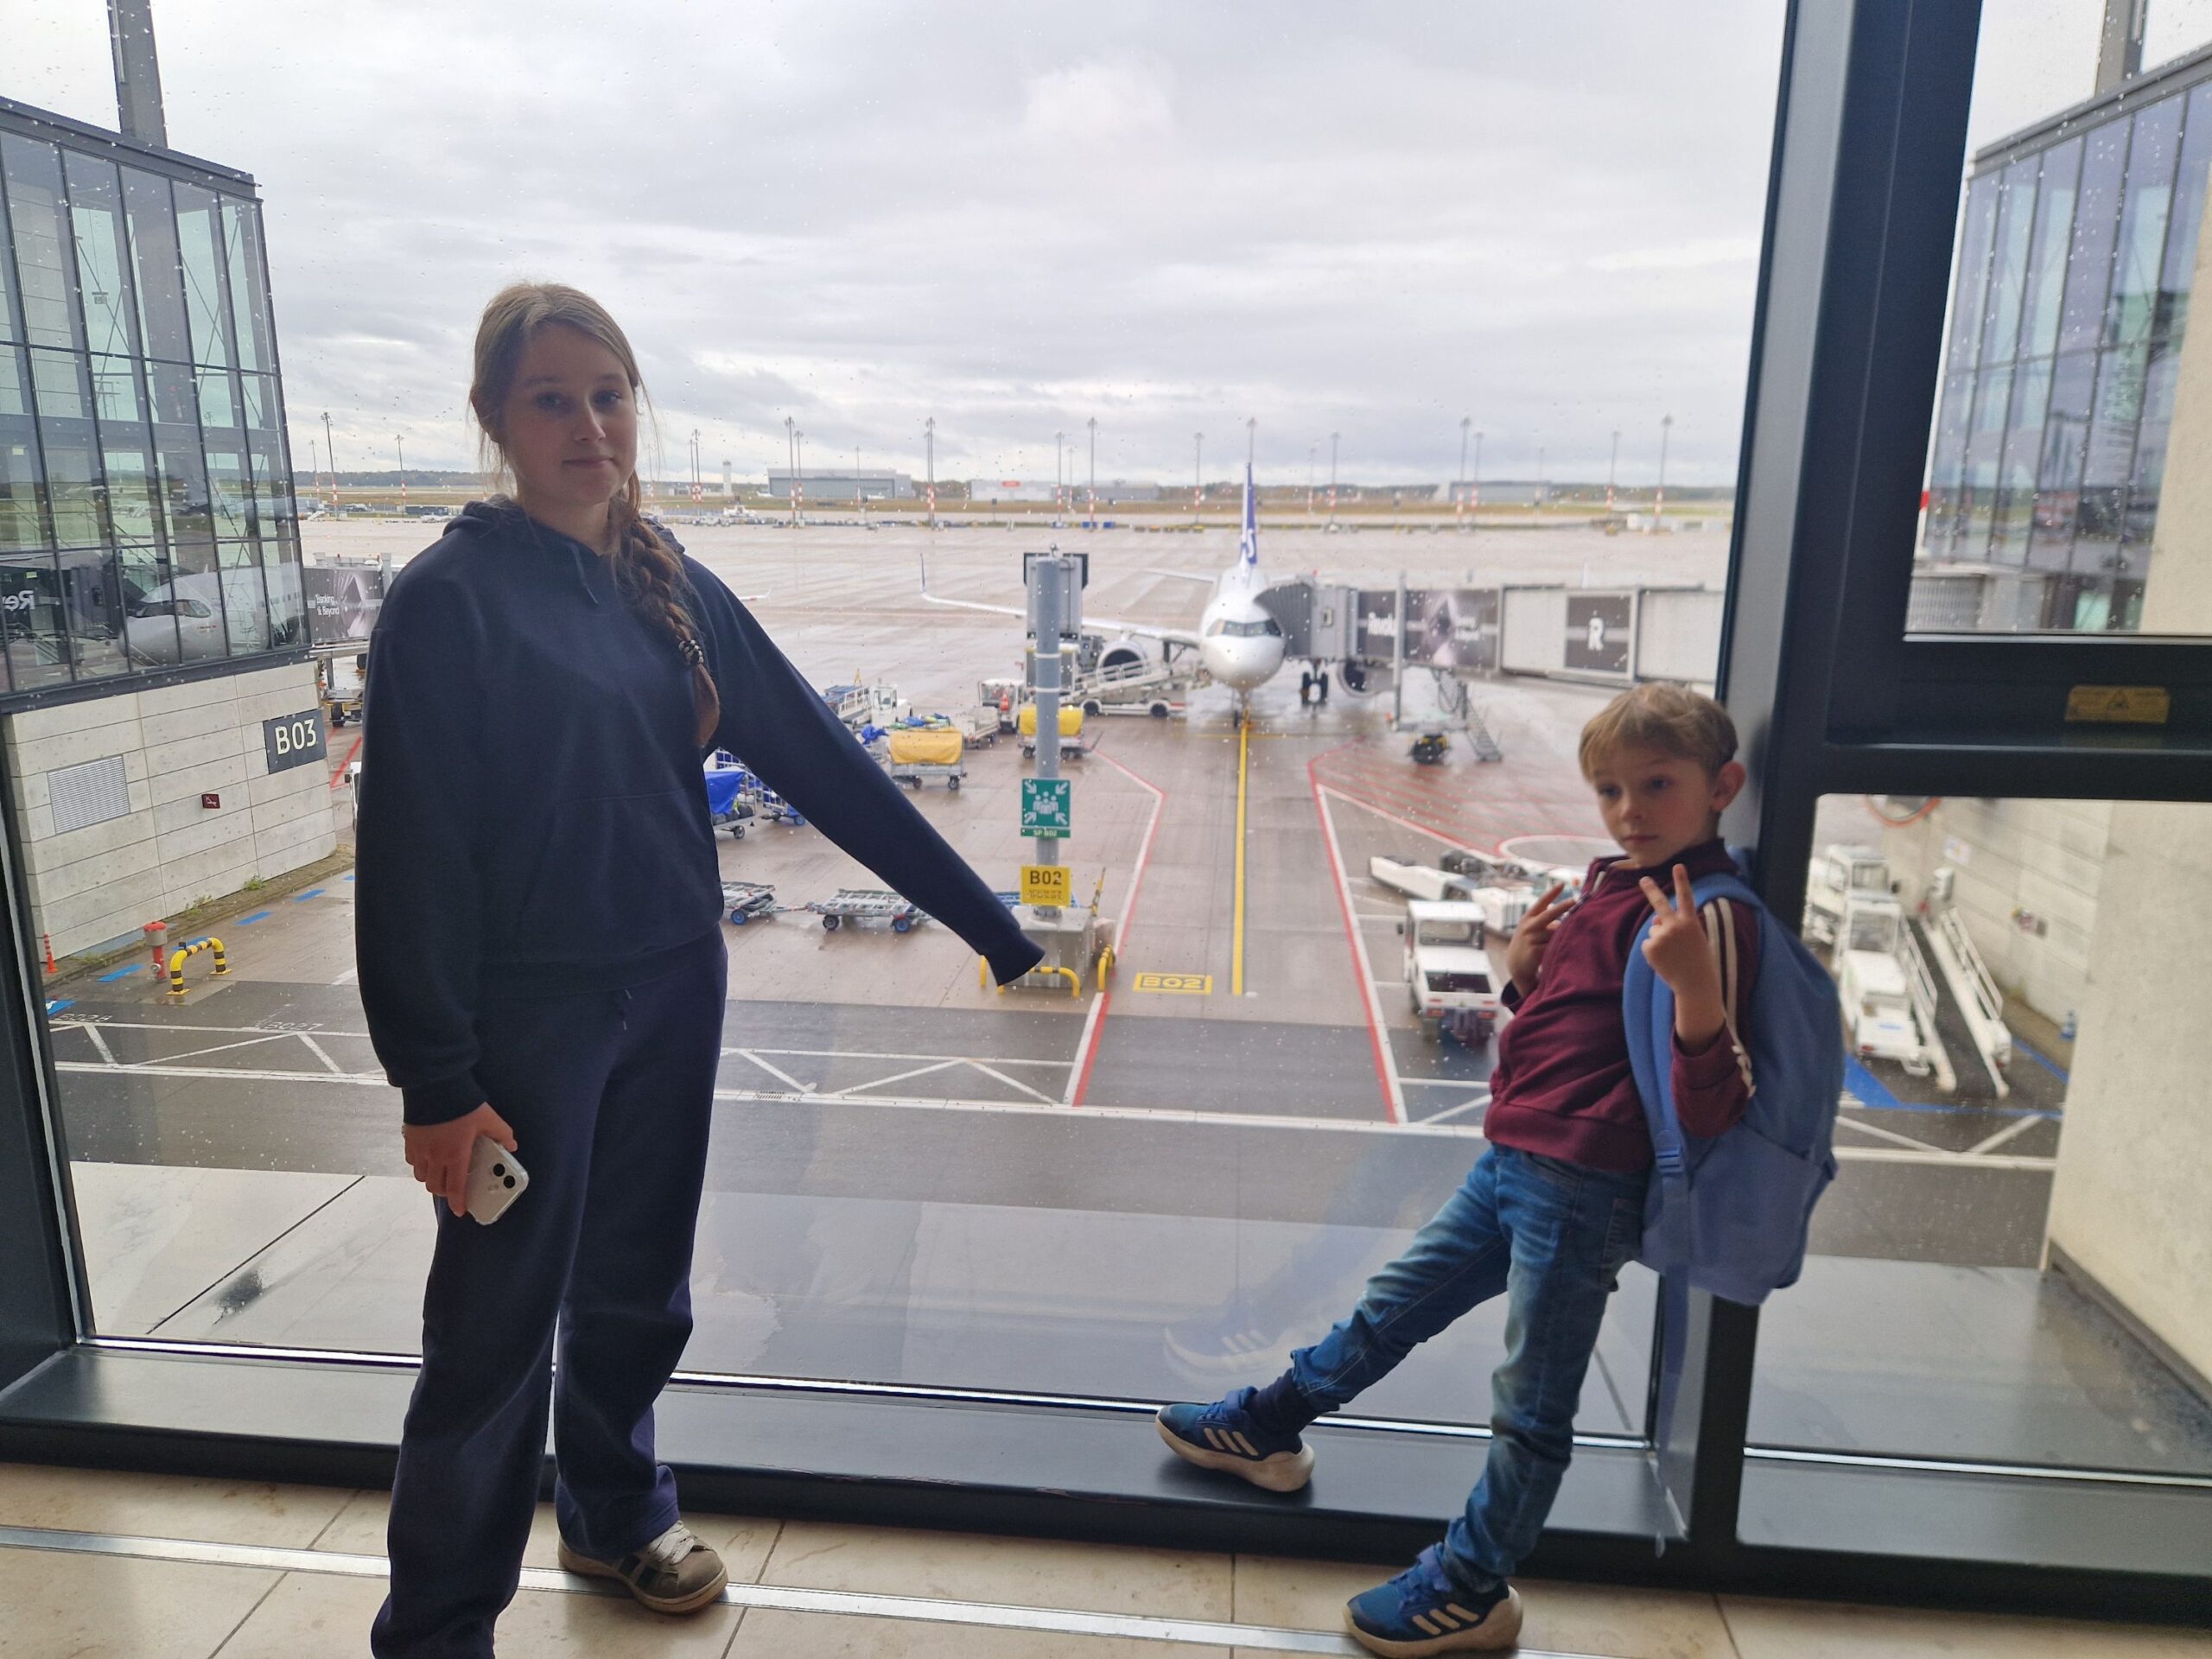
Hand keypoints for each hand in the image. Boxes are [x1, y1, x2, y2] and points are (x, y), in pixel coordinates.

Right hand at [402, 1103, 516, 1216]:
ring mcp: (420, 1149)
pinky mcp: (410, 1140)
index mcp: (455, 1155)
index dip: (458, 1202)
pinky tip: (428, 1157)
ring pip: (422, 1176)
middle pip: (436, 1186)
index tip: (460, 1210)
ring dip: (431, 1179)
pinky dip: (420, 1165)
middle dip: (445, 1192)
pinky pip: (412, 1161)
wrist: (434, 1086)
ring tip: (441, 1173)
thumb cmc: (462, 1104)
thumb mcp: (489, 1118)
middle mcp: (435, 1156)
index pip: (455, 1187)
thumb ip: (502, 1134)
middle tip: (454, 1189)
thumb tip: (512, 1145)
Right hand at [1505, 883, 1573, 995]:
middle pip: (1548, 915)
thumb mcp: (1534, 928)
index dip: (1552, 893)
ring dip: (1561, 936)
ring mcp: (1531, 939)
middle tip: (1574, 901)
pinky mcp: (1534, 952)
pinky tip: (1558, 949)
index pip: (1541, 902)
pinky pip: (1552, 946)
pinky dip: (1558, 946)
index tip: (1562, 883)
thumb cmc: (1530, 940)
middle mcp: (1529, 926)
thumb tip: (1567, 921)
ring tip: (1562, 940)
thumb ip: (1549, 922)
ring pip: (1554, 934)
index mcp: (1529, 917)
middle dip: (1561, 907)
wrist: (1516, 963)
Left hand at [1639, 865, 1725, 1046]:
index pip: (1686, 897)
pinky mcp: (1650, 947)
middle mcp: (1675, 926)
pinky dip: (1654, 951)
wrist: (1695, 983)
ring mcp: (1661, 936)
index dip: (1682, 881)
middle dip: (1651, 890)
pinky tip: (1665, 960)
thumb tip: (1655, 921)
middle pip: (1660, 904)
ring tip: (1674, 954)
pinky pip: (1648, 943)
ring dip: (1660, 940)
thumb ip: (1675, 926)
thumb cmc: (1697, 960)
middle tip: (1643, 879)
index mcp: (1690, 923)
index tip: (1678, 866)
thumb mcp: (1693, 938)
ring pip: (1654, 930)